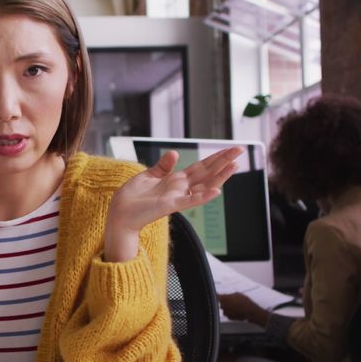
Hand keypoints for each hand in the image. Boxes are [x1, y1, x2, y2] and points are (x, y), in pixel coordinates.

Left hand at [104, 147, 242, 260]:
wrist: (120, 213)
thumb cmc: (132, 197)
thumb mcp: (148, 175)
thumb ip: (163, 165)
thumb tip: (175, 152)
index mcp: (176, 180)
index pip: (201, 166)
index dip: (216, 157)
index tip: (231, 149)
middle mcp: (181, 188)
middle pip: (207, 172)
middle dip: (224, 161)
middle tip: (241, 150)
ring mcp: (177, 197)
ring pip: (204, 186)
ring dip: (220, 176)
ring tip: (235, 166)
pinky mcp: (169, 205)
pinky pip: (190, 201)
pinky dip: (203, 196)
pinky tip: (216, 190)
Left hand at [218, 293, 267, 325]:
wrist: (250, 311)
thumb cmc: (244, 302)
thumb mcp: (237, 294)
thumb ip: (229, 295)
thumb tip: (227, 295)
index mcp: (223, 299)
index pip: (216, 296)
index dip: (216, 296)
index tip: (216, 295)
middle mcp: (223, 306)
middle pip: (220, 303)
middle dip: (224, 302)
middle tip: (231, 300)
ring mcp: (226, 312)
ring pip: (225, 309)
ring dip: (228, 307)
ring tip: (236, 306)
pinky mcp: (229, 318)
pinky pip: (228, 314)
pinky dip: (231, 312)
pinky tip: (237, 310)